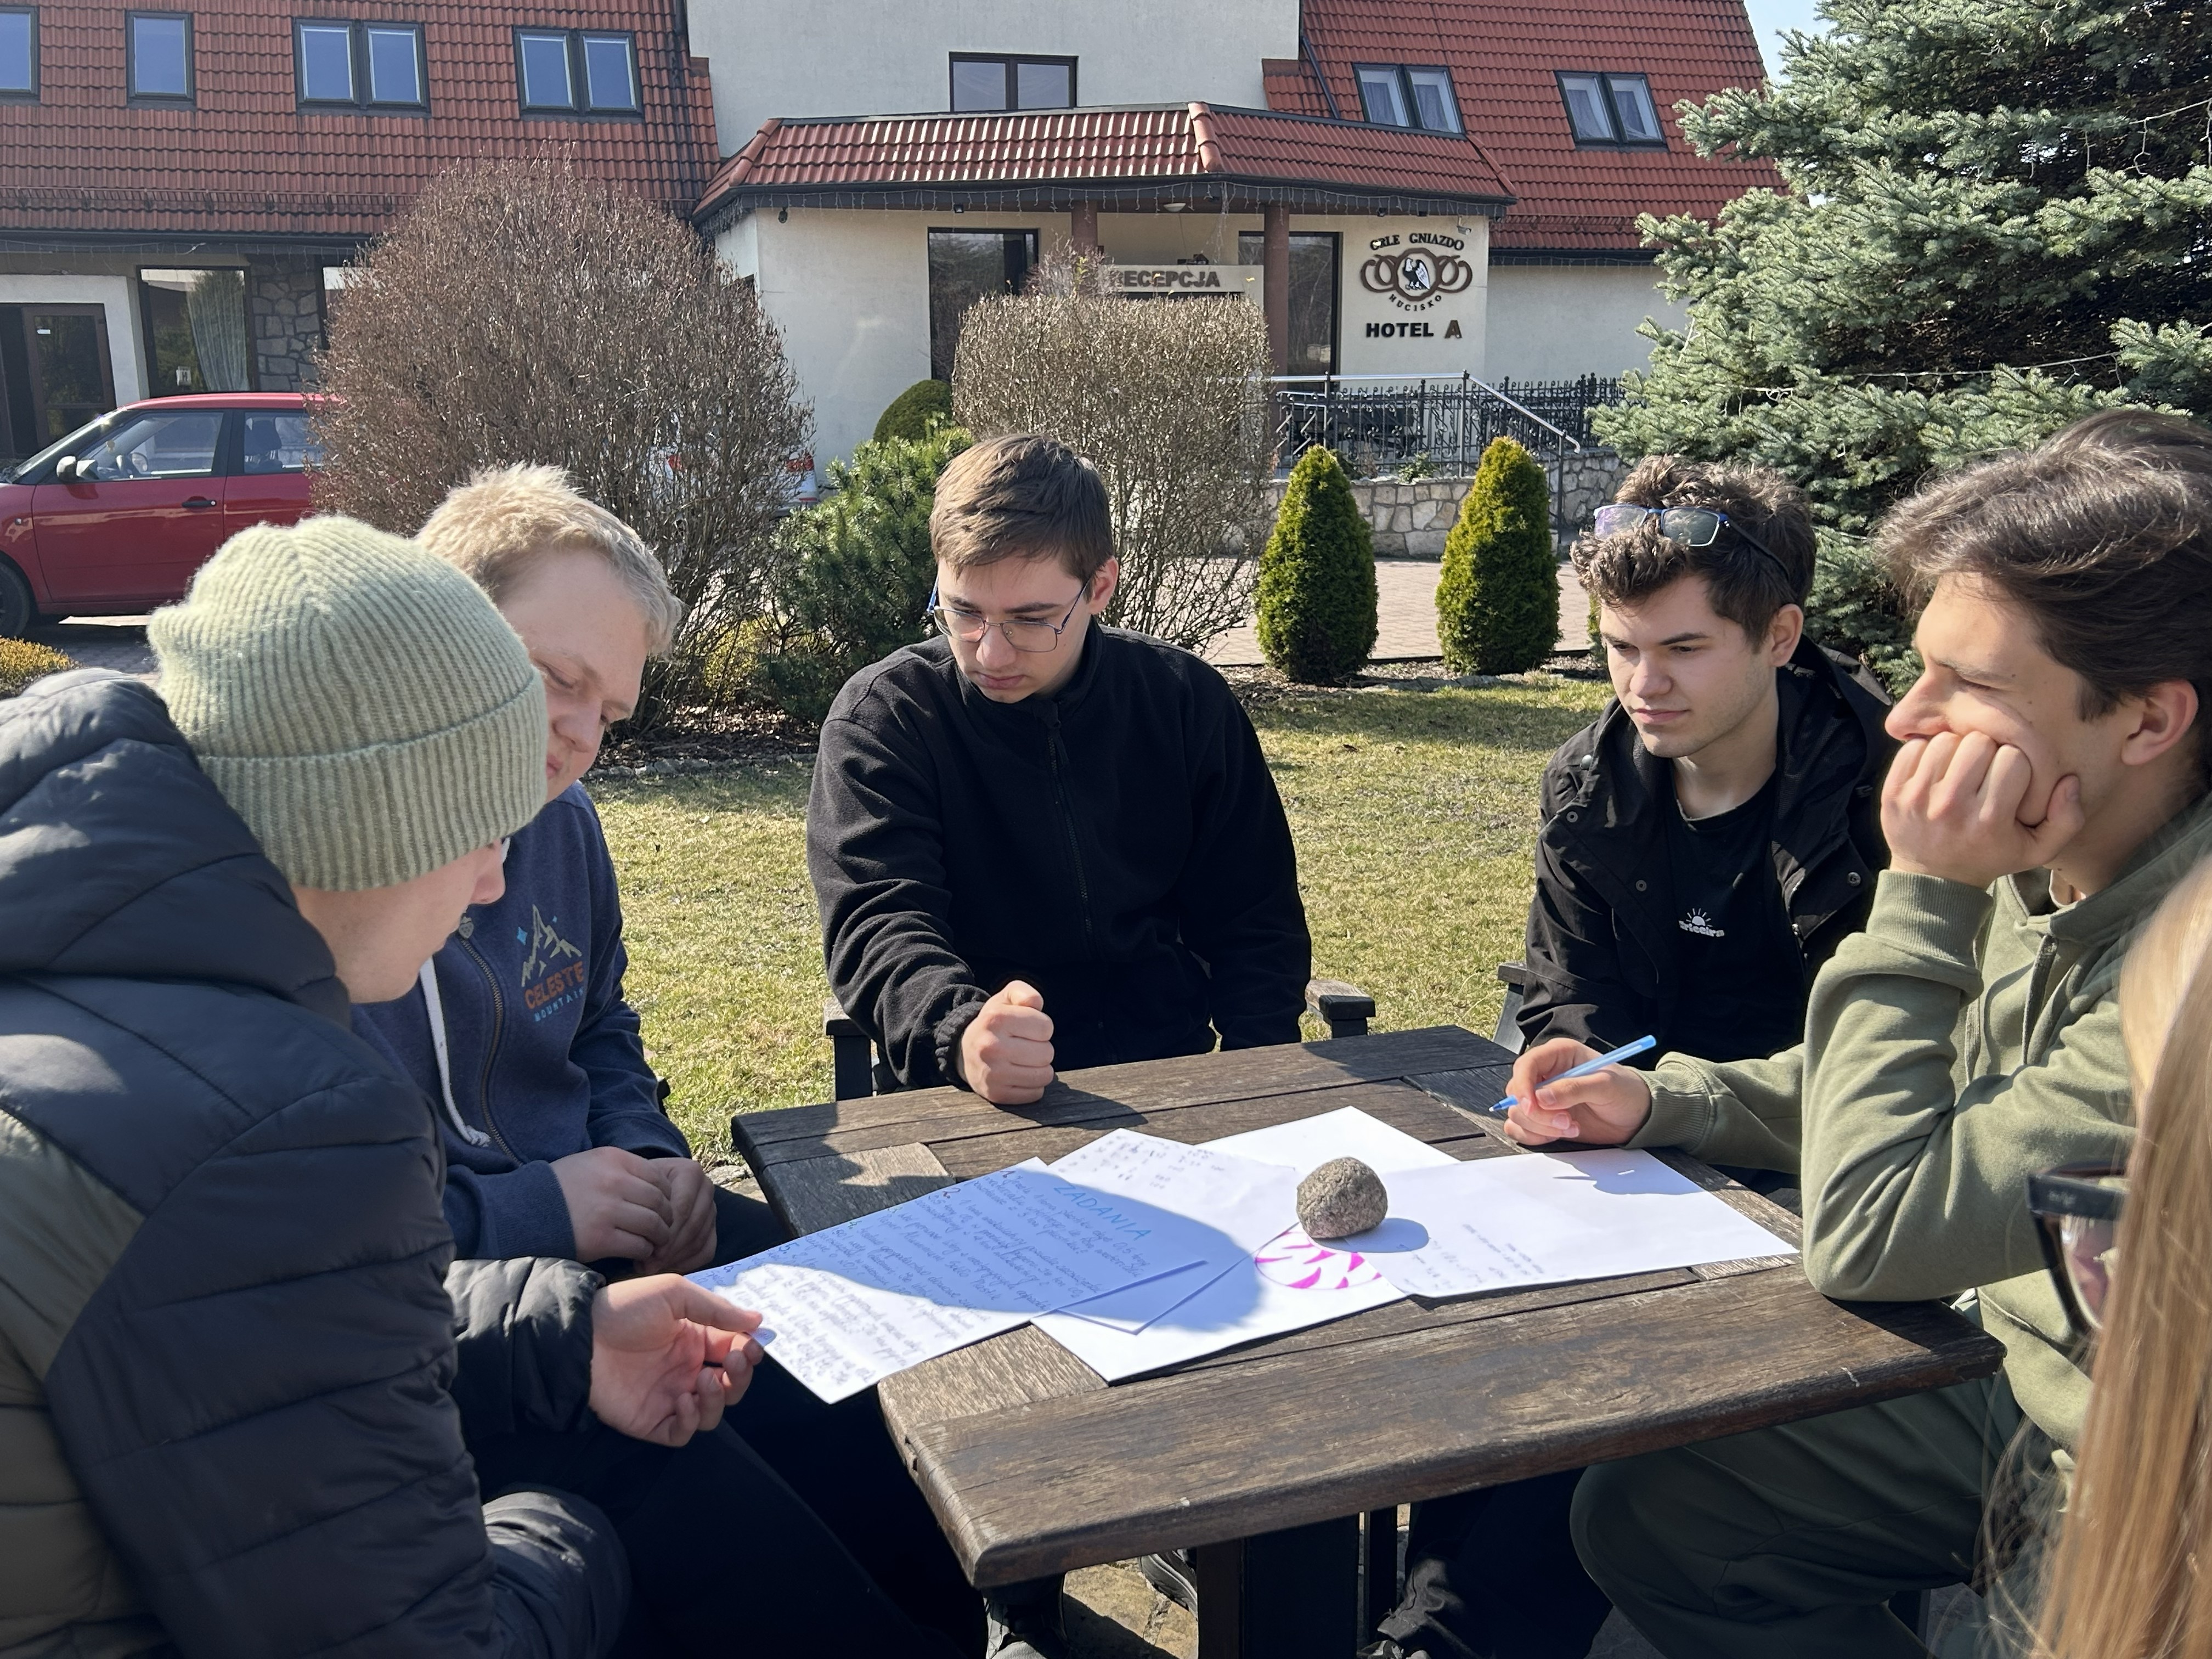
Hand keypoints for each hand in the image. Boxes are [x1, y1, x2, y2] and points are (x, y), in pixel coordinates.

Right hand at [552, 1146, 673, 1262]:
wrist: (521, 1211)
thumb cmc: (557, 1189)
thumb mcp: (589, 1164)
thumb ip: (620, 1170)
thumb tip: (655, 1187)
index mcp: (613, 1159)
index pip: (658, 1176)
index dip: (666, 1195)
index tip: (662, 1207)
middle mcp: (614, 1181)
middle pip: (660, 1201)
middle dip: (667, 1218)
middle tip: (663, 1229)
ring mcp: (608, 1210)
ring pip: (654, 1225)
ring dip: (660, 1238)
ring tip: (655, 1244)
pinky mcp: (601, 1238)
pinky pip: (639, 1246)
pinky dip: (645, 1252)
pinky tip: (639, 1254)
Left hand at [589, 1275, 762, 1445]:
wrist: (580, 1336)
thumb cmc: (626, 1309)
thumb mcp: (674, 1294)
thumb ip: (716, 1309)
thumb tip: (758, 1320)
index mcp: (694, 1340)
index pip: (734, 1351)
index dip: (749, 1352)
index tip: (752, 1347)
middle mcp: (686, 1370)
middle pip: (730, 1385)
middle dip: (740, 1376)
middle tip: (735, 1362)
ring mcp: (669, 1396)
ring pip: (712, 1412)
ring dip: (719, 1399)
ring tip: (705, 1381)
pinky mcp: (650, 1420)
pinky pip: (683, 1432)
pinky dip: (692, 1421)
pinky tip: (684, 1401)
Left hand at [639, 1158, 718, 1275]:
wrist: (648, 1185)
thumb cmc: (639, 1187)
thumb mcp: (637, 1188)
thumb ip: (641, 1211)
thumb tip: (646, 1254)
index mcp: (690, 1172)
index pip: (682, 1208)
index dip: (664, 1233)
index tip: (645, 1251)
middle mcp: (706, 1188)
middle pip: (692, 1225)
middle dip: (669, 1249)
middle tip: (648, 1265)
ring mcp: (712, 1209)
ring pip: (699, 1240)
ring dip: (675, 1258)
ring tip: (652, 1267)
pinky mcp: (713, 1228)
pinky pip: (706, 1251)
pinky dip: (687, 1263)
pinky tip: (666, 1268)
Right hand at [959, 981, 1055, 1105]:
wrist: (964, 1050)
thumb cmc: (994, 1022)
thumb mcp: (1006, 998)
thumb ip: (1024, 992)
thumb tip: (1036, 1004)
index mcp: (996, 1019)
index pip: (1046, 1027)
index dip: (1042, 1026)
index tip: (1028, 1028)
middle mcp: (991, 1047)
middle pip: (1047, 1053)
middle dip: (1042, 1047)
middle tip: (1025, 1045)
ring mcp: (993, 1074)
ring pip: (1044, 1075)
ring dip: (1040, 1067)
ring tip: (1024, 1060)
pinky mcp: (996, 1094)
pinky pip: (1035, 1093)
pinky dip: (1033, 1085)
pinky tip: (1019, 1075)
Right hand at [1500, 1037, 1652, 1147]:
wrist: (1637, 1116)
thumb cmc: (1626, 1092)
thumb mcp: (1606, 1085)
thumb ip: (1573, 1089)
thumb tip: (1542, 1098)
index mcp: (1558, 1055)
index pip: (1526, 1065)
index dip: (1523, 1086)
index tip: (1532, 1106)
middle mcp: (1545, 1075)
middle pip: (1517, 1092)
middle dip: (1537, 1113)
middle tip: (1566, 1121)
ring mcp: (1542, 1098)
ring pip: (1517, 1113)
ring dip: (1540, 1127)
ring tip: (1571, 1127)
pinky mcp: (1543, 1119)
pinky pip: (1521, 1129)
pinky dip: (1535, 1136)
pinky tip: (1559, 1134)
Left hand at [1882, 731, 2082, 889]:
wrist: (1933, 879)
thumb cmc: (1990, 856)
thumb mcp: (2036, 850)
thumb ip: (2066, 819)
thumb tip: (2070, 780)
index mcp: (1989, 820)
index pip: (2013, 758)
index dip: (2016, 764)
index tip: (2009, 779)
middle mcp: (1952, 808)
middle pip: (1979, 743)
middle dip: (1988, 752)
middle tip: (1985, 770)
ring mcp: (1918, 799)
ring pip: (1947, 740)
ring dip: (1957, 749)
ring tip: (1961, 769)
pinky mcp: (1892, 793)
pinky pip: (1913, 747)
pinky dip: (1926, 752)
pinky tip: (1936, 771)